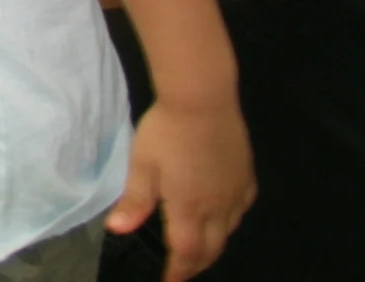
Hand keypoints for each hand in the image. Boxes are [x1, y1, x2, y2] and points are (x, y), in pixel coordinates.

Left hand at [107, 98, 254, 280]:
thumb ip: (134, 200)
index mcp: (190, 207)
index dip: (178, 272)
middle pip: (211, 249)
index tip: (168, 281)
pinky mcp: (246, 177)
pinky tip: (220, 216)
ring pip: (228, 232)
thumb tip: (117, 230)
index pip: (186, 253)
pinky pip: (240, 210)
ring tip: (197, 248)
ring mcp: (235, 193)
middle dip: (195, 264)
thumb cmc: (166, 131)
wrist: (203, 100)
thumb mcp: (142, 164)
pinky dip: (229, 223)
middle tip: (180, 270)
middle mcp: (218, 207)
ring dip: (212, 245)